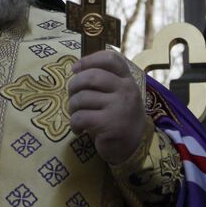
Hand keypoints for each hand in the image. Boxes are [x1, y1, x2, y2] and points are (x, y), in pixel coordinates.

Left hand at [68, 50, 145, 164]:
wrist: (133, 147)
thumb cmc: (120, 118)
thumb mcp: (119, 95)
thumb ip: (106, 81)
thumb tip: (77, 70)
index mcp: (127, 80)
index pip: (111, 59)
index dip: (89, 59)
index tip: (76, 68)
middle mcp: (126, 90)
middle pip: (91, 76)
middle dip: (74, 85)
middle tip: (72, 95)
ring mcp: (118, 106)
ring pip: (82, 97)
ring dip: (72, 107)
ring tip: (76, 115)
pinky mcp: (109, 124)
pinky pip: (80, 117)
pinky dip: (74, 124)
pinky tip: (78, 129)